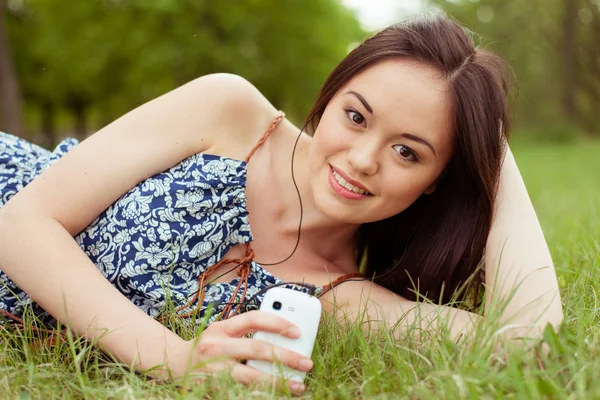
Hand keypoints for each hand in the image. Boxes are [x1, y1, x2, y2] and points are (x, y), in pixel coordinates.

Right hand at [166, 310, 312, 394]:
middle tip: (306, 363)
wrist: (175, 365)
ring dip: (277, 382)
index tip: (298, 332)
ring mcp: (212, 370)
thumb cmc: (208, 346)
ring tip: (298, 386)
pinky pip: (241, 392)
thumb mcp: (223, 332)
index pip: (253, 319)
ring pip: (250, 377)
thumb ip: (246, 333)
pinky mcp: (212, 388)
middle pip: (256, 349)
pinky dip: (261, 394)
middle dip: (285, 357)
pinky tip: (277, 395)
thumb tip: (285, 338)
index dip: (277, 323)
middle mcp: (215, 347)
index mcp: (221, 327)